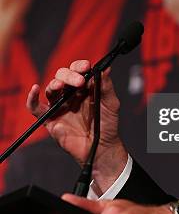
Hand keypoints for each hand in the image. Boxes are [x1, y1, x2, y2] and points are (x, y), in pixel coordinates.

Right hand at [27, 60, 126, 189]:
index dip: (79, 66)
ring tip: (60, 86)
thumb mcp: (111, 103)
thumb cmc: (107, 124)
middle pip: (62, 76)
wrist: (101, 147)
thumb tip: (105, 68)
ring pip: (51, 88)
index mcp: (84, 87)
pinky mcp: (50, 119)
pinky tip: (35, 89)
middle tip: (79, 82)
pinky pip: (36, 108)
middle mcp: (70, 93)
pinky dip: (32, 98)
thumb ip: (106, 86)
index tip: (86, 67)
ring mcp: (59, 105)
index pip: (77, 70)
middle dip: (69, 75)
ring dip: (54, 84)